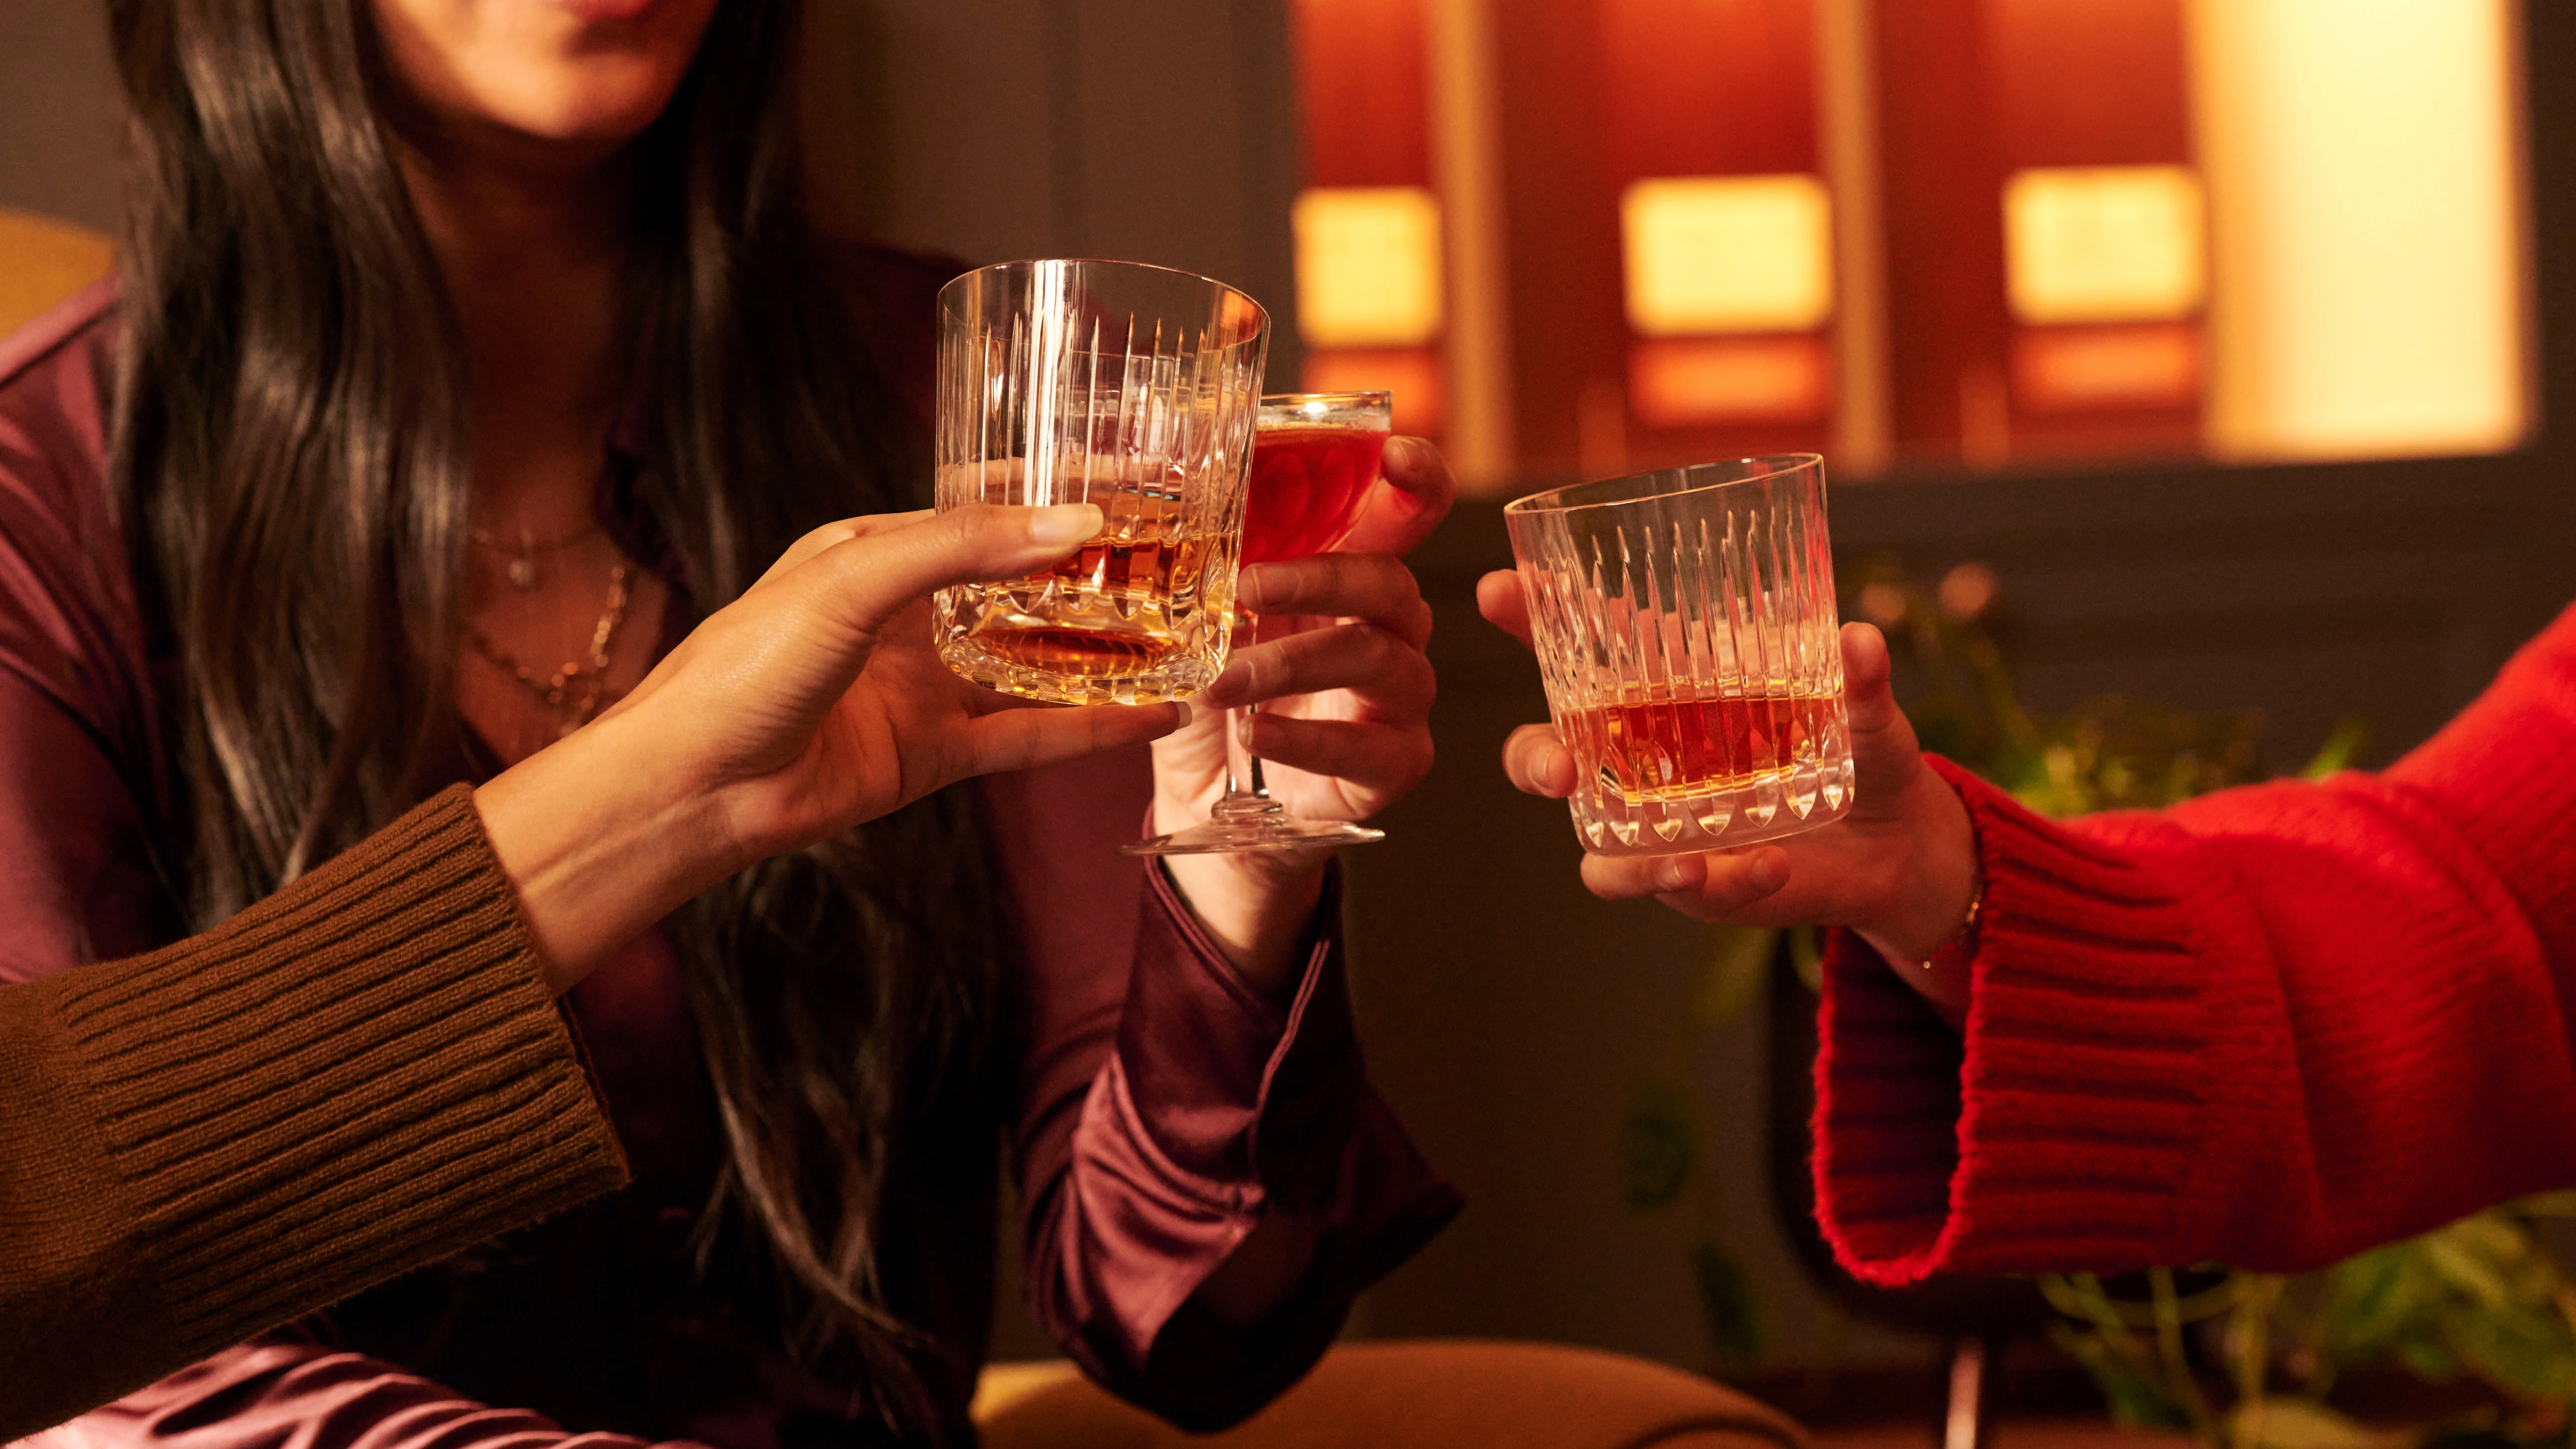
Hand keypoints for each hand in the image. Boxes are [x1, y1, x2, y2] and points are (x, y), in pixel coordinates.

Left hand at [479, 503, 1186, 987]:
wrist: (693, 784)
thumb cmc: (744, 665)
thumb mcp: (850, 576)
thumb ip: (961, 547)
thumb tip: (1071, 524)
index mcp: (876, 548)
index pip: (985, 511)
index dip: (1055, 498)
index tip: (1132, 486)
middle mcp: (908, 612)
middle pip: (1022, 587)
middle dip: (1095, 576)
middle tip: (1179, 562)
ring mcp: (925, 684)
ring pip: (1037, 662)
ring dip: (1106, 654)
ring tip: (1187, 640)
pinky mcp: (935, 752)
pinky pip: (1028, 734)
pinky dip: (1089, 727)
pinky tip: (1150, 715)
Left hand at [1151, 436, 1455, 995]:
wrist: (1211, 803)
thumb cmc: (1212, 696)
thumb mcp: (1197, 624)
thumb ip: (1200, 566)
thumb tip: (1154, 488)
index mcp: (1349, 579)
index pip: (1405, 515)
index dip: (1415, 479)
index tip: (1392, 452)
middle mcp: (1389, 629)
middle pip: (1390, 580)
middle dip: (1317, 576)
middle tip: (1242, 588)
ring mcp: (1400, 697)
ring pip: (1377, 657)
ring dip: (1289, 663)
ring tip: (1220, 682)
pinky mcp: (1396, 763)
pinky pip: (1370, 746)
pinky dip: (1305, 739)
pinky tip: (1254, 736)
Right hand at [1478, 569, 1978, 1018]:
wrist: (1897, 841)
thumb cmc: (1860, 747)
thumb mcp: (1866, 709)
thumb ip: (1860, 679)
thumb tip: (1860, 638)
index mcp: (1666, 688)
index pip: (1582, 642)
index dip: (1530, 614)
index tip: (1497, 589)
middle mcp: (1641, 756)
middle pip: (1546, 753)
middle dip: (1536, 760)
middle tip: (1561, 769)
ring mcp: (1659, 823)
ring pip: (1594, 846)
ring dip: (1625, 860)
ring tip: (1689, 860)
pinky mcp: (1694, 876)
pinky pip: (1679, 885)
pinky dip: (1722, 881)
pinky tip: (1769, 867)